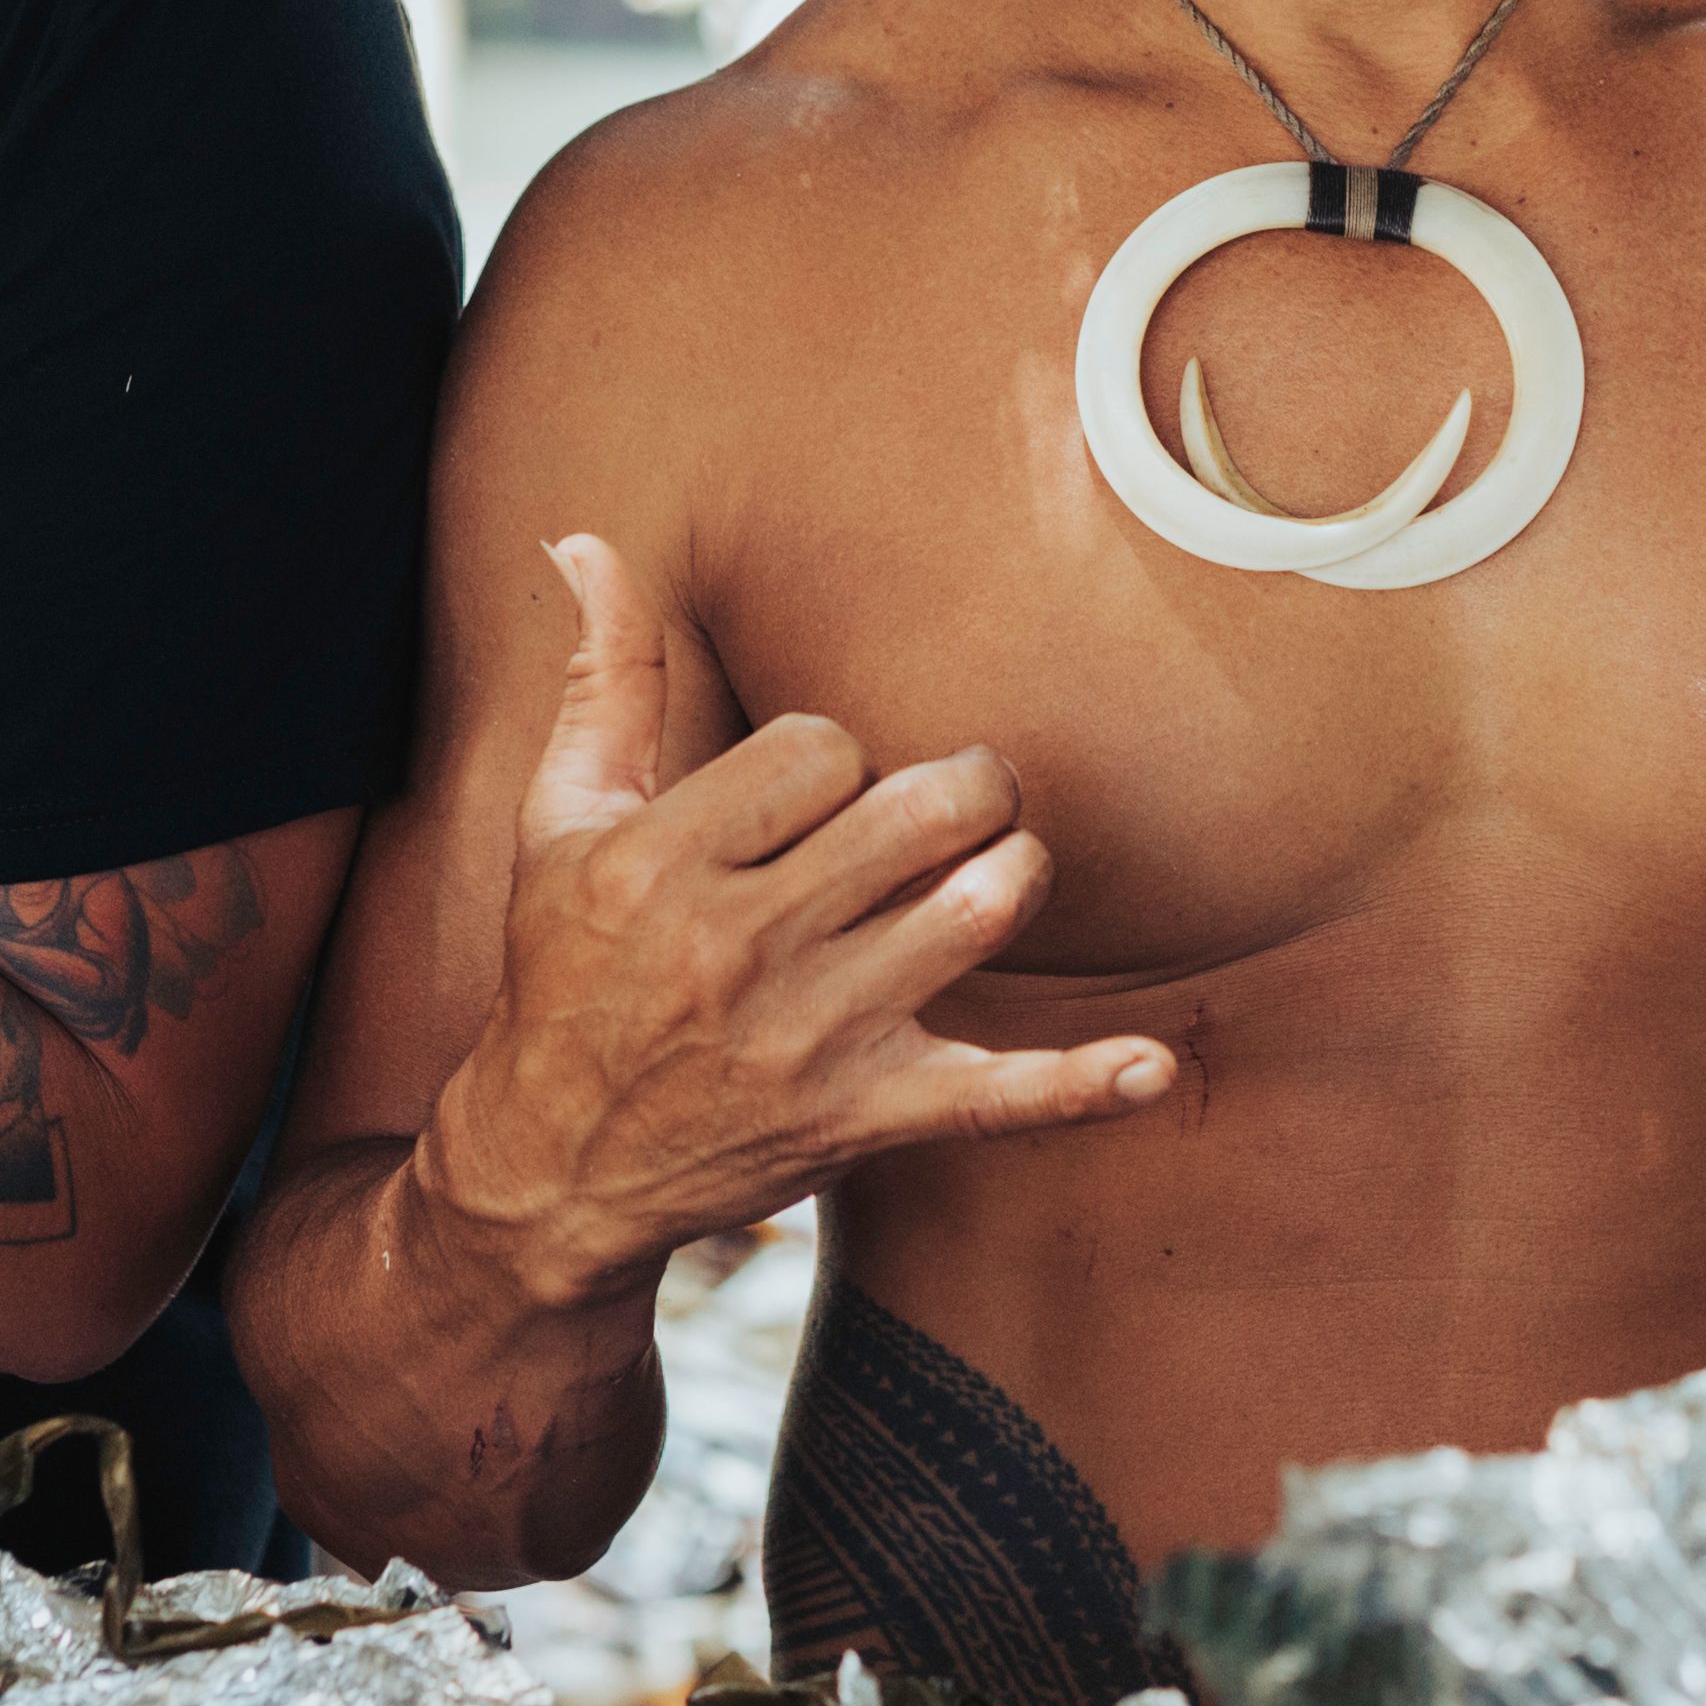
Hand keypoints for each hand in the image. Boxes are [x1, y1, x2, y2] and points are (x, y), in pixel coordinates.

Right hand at [412, 534, 1173, 1308]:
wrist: (555, 1165)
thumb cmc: (566, 970)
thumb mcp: (557, 822)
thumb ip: (599, 680)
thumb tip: (585, 540)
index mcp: (658, 859)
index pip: (821, 748)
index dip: (834, 760)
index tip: (811, 800)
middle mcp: (733, 946)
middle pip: (917, 811)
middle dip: (960, 789)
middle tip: (960, 800)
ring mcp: (806, 1039)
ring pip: (973, 910)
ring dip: (1014, 873)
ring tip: (998, 868)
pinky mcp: (861, 1118)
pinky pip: (993, 1097)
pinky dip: (1079, 1084)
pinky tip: (1150, 1066)